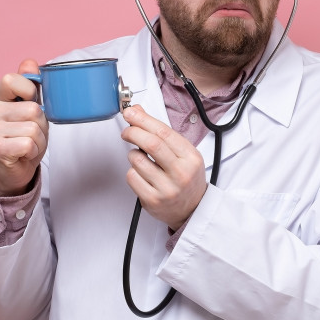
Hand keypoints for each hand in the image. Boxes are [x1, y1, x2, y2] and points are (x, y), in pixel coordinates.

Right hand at [0, 59, 48, 195]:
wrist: (14, 170)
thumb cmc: (24, 137)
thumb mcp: (31, 109)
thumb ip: (30, 86)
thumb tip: (30, 62)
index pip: (12, 79)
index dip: (30, 90)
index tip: (31, 103)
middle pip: (33, 109)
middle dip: (41, 124)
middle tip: (31, 134)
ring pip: (33, 128)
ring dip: (39, 140)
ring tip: (28, 145)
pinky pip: (29, 144)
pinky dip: (33, 151)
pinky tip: (23, 154)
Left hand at [121, 105, 207, 229]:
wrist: (192, 208)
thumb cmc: (186, 177)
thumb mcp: (182, 153)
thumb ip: (161, 132)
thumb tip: (138, 111)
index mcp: (191, 157)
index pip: (164, 132)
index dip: (143, 120)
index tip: (131, 113)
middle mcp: (181, 173)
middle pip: (151, 144)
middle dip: (133, 132)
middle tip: (127, 131)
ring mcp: (167, 189)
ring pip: (137, 160)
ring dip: (133, 154)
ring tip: (141, 158)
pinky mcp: (153, 200)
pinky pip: (132, 177)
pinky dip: (132, 171)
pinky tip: (141, 174)